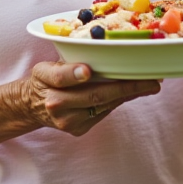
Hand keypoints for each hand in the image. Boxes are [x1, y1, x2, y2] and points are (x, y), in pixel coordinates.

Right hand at [19, 62, 160, 135]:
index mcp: (45, 81)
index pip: (60, 77)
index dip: (74, 73)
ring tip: (150, 84)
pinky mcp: (77, 130)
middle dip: (125, 87)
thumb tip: (103, 53)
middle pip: (93, 95)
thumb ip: (67, 62)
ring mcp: (68, 121)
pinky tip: (133, 92)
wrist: (32, 107)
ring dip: (129, 95)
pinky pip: (103, 113)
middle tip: (150, 80)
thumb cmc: (45, 80)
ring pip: (103, 105)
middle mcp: (55, 104)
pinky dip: (119, 101)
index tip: (87, 71)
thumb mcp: (47, 66)